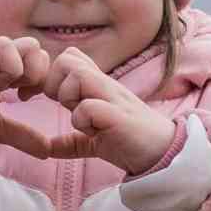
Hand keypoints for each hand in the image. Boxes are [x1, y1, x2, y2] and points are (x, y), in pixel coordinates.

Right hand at [0, 37, 55, 147]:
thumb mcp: (1, 129)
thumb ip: (24, 136)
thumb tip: (47, 151)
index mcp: (8, 70)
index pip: (38, 53)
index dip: (40, 74)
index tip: (27, 95)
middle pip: (29, 44)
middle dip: (30, 70)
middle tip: (17, 89)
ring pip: (5, 44)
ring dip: (9, 69)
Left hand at [39, 49, 177, 172]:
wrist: (164, 153)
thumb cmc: (129, 142)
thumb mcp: (93, 142)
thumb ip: (70, 142)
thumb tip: (46, 149)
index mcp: (96, 87)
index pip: (67, 57)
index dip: (50, 76)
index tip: (49, 101)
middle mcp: (104, 85)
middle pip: (66, 59)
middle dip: (55, 84)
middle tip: (65, 108)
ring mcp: (113, 97)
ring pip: (77, 75)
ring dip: (69, 98)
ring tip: (82, 121)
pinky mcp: (119, 116)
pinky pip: (88, 107)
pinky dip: (82, 121)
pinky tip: (94, 133)